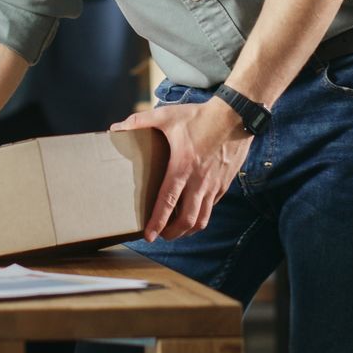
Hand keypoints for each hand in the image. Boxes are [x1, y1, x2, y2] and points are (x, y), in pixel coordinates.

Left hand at [112, 98, 253, 242]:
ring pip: (202, 219)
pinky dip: (201, 215)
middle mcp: (199, 181)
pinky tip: (193, 211)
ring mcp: (214, 185)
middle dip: (172, 233)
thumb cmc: (200, 116)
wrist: (236, 115)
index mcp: (182, 167)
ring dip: (188, 230)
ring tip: (177, 230)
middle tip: (161, 236)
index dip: (157, 222)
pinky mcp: (225, 183)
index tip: (149, 236)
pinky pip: (212, 207)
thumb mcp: (167, 116)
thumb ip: (139, 121)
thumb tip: (115, 128)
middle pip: (187, 220)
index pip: (168, 203)